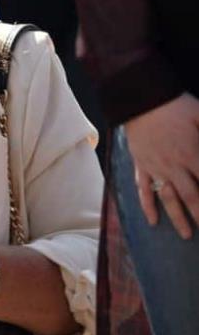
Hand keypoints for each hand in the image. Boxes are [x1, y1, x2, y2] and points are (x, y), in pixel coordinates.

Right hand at [125, 93, 198, 238]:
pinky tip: (153, 221)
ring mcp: (156, 168)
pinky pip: (143, 189)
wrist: (141, 99)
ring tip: (186, 235)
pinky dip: (147, 206)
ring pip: (168, 198)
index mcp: (192, 154)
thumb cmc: (176, 106)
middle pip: (191, 197)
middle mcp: (174, 166)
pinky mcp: (141, 165)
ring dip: (178, 218)